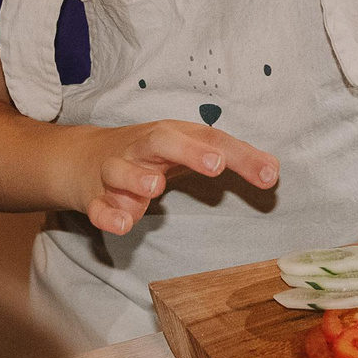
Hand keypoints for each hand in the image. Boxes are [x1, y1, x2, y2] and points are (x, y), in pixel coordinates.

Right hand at [67, 119, 278, 235]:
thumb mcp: (189, 149)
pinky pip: (98, 206)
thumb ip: (231, 159)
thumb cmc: (150, 154)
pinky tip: (123, 223)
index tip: (268, 174)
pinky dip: (108, 214)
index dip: (240, 155)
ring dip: (137, 178)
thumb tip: (273, 172)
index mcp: (173, 134)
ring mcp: (116, 171)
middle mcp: (143, 148)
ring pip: (121, 169)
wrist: (84, 158)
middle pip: (162, 140)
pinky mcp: (95, 197)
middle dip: (188, 151)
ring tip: (154, 189)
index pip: (210, 139)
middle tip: (216, 165)